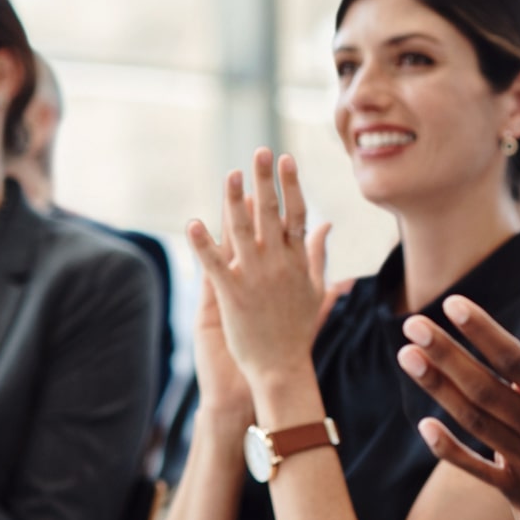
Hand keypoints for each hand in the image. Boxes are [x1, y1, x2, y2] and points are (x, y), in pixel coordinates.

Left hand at [185, 150, 332, 402]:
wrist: (282, 368)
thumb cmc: (297, 330)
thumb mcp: (314, 288)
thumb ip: (317, 253)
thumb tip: (327, 224)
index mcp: (297, 261)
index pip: (296, 214)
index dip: (290, 185)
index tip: (286, 158)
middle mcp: (278, 264)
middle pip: (271, 214)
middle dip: (265, 180)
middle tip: (260, 150)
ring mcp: (255, 278)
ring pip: (242, 232)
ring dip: (234, 202)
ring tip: (229, 174)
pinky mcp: (232, 295)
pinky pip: (215, 264)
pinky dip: (203, 244)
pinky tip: (193, 223)